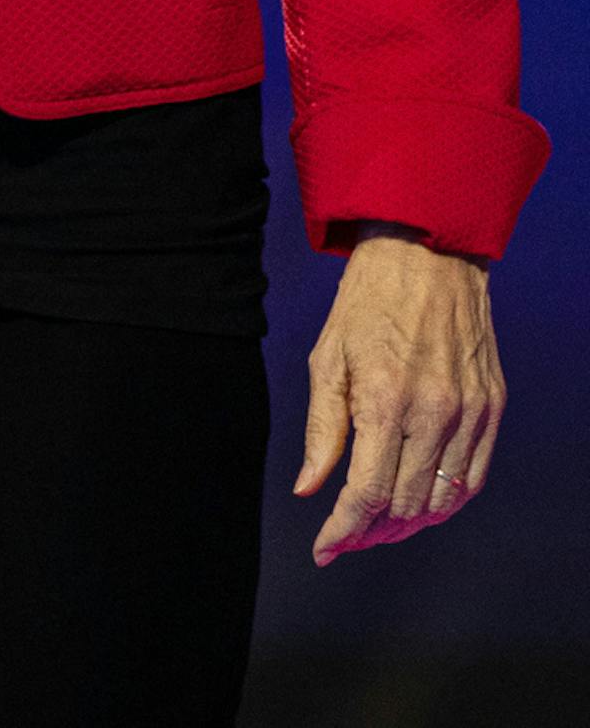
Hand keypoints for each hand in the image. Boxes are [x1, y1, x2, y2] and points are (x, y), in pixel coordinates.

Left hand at [297, 223, 503, 564]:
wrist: (426, 251)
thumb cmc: (368, 299)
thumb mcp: (328, 356)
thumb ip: (322, 429)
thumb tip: (309, 490)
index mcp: (385, 399)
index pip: (366, 495)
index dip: (343, 532)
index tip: (324, 550)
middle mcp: (435, 413)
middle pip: (406, 507)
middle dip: (371, 533)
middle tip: (347, 536)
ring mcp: (470, 412)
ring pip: (443, 502)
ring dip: (409, 524)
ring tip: (379, 525)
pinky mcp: (492, 407)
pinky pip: (474, 478)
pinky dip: (447, 501)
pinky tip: (420, 501)